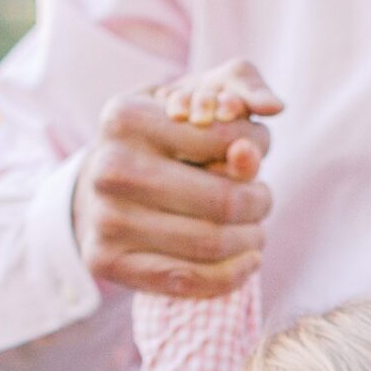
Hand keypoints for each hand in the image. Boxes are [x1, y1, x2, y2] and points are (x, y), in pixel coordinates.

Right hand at [73, 58, 282, 299]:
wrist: (97, 184)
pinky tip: (246, 261)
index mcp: (125, 117)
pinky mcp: (107, 263)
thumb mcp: (194, 94)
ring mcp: (105, 220)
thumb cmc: (160, 135)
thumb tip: (273, 107)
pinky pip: (187, 281)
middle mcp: (109, 168)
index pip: (227, 138)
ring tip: (255, 231)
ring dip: (251, 240)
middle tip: (262, 199)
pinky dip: (230, 276)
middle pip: (224, 200)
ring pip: (210, 243)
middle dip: (260, 202)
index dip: (259, 145)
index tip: (258, 150)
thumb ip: (239, 89)